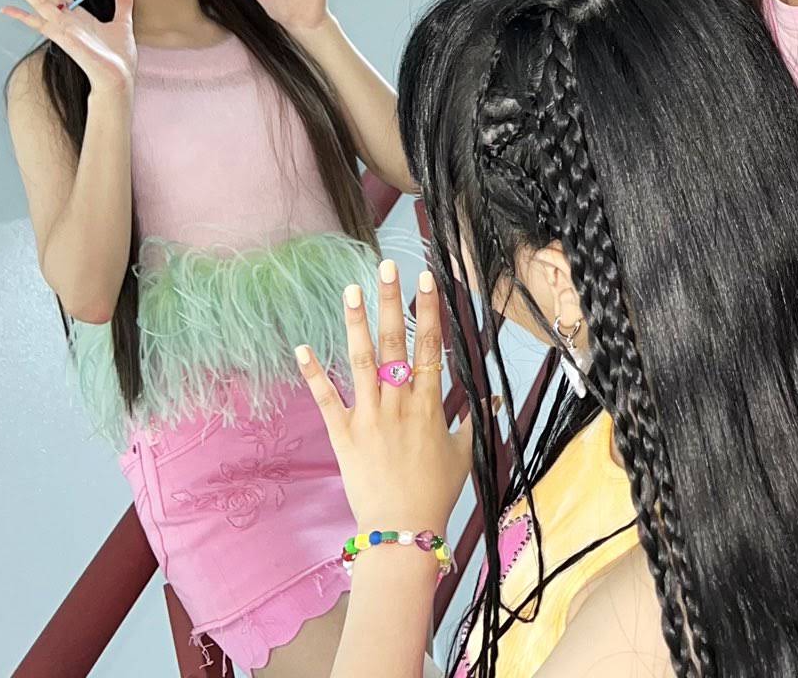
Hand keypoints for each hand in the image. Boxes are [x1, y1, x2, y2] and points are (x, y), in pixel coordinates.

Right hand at [0, 0, 135, 94]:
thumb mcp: (123, 22)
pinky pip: (41, 24)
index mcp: (78, 16)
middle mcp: (67, 21)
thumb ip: (123, 2)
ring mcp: (63, 29)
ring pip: (39, 3)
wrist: (118, 77)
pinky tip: (6, 9)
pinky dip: (23, 16)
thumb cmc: (119, 56)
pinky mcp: (64, 38)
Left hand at [297, 261, 473, 535]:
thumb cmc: (436, 492)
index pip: (431, 346)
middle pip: (394, 343)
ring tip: (351, 289)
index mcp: (429, 404)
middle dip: (391, 301)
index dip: (429, 311)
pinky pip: (326, 399)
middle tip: (388, 266)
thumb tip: (495, 399)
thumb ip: (474, 421)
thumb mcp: (464, 453)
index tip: (427, 278)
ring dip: (355, 323)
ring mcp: (369, 417)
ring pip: (361, 361)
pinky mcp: (343, 435)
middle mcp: (398, 403)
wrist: (401, 531)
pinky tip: (302, 347)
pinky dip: (313, 373)